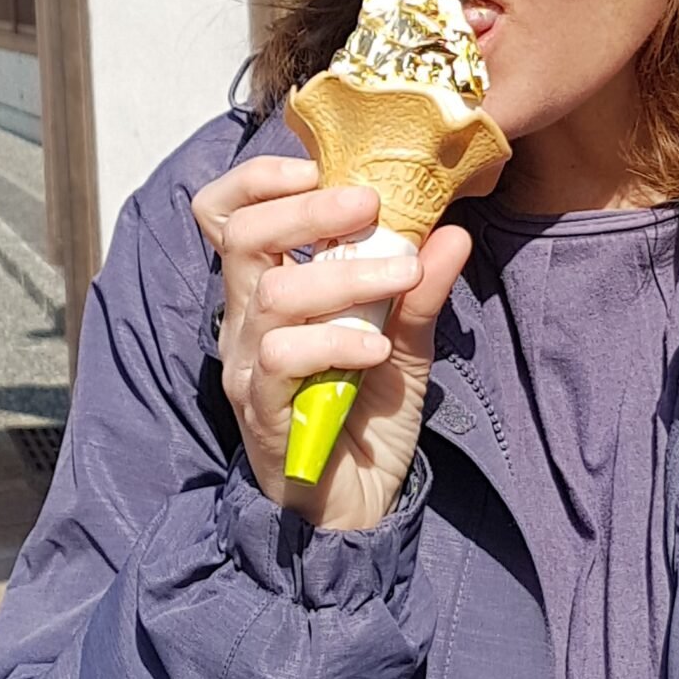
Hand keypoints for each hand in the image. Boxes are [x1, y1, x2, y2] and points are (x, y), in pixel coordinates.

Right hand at [190, 155, 471, 529]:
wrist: (358, 509)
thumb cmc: (368, 421)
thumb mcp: (406, 346)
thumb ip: (419, 292)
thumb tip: (450, 231)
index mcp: (269, 292)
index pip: (229, 216)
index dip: (260, 179)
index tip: (322, 169)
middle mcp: (245, 323)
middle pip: (244, 237)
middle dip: (307, 209)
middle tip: (370, 204)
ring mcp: (246, 367)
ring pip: (272, 295)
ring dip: (343, 276)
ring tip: (401, 276)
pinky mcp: (260, 411)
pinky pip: (280, 359)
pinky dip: (335, 341)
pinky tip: (378, 347)